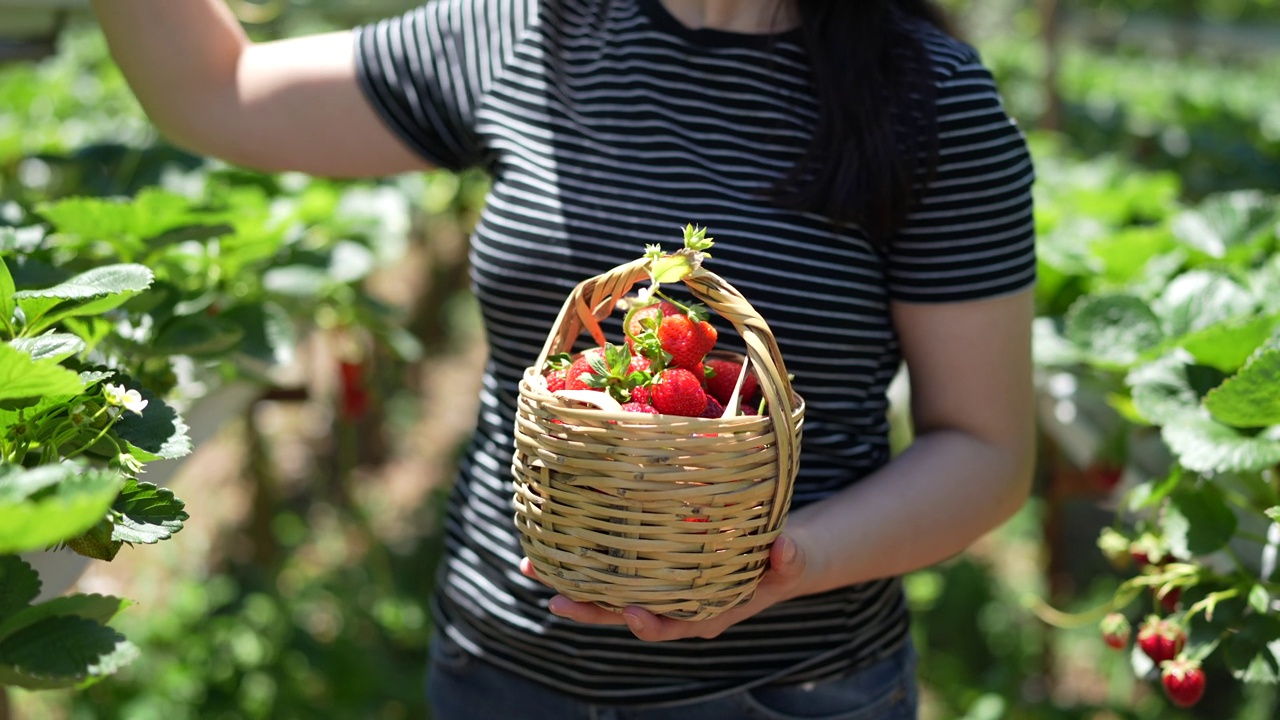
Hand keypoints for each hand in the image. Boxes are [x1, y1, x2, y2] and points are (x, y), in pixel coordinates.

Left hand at [519, 532, 810, 641]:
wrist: (780, 553)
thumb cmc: (786, 560)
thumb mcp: (793, 560)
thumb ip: (789, 558)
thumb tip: (785, 547)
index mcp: (709, 611)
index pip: (674, 625)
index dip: (651, 623)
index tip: (630, 613)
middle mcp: (678, 605)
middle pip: (628, 613)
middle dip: (590, 610)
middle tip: (556, 601)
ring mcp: (662, 587)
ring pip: (613, 592)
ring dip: (574, 583)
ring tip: (535, 568)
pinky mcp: (653, 565)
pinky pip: (616, 566)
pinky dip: (587, 557)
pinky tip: (556, 542)